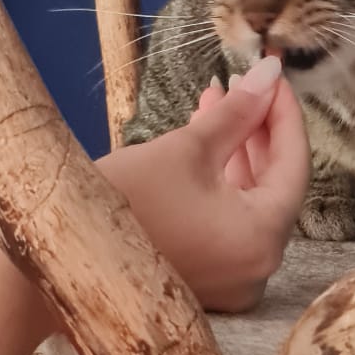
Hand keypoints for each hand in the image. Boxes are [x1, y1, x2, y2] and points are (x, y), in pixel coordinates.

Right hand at [97, 55, 309, 311]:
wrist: (60, 254)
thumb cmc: (124, 202)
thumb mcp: (188, 149)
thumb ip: (238, 112)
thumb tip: (271, 74)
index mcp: (263, 238)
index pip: (294, 164)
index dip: (284, 113)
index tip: (274, 76)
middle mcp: (257, 268)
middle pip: (273, 184)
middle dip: (256, 129)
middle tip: (245, 84)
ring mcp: (231, 280)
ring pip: (247, 202)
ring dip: (235, 151)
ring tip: (214, 101)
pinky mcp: (206, 280)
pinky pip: (227, 222)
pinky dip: (219, 183)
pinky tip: (202, 139)